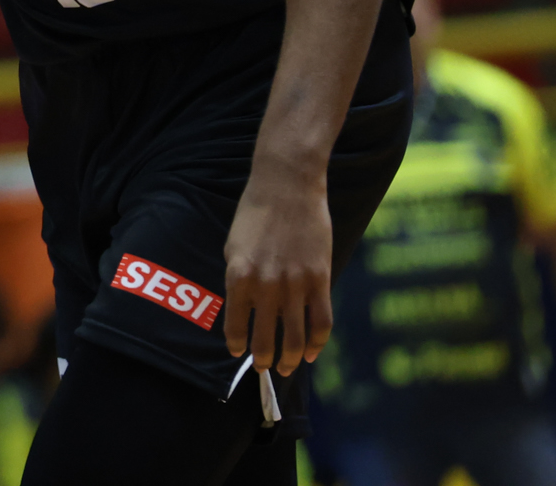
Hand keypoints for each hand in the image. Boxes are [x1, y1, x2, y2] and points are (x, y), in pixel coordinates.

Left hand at [222, 163, 331, 377]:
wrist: (287, 185)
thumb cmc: (255, 212)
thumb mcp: (234, 246)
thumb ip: (238, 279)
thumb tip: (244, 309)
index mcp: (239, 277)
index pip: (235, 325)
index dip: (236, 345)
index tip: (237, 353)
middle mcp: (266, 286)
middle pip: (266, 338)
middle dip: (263, 360)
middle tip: (264, 369)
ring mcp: (295, 284)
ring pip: (295, 337)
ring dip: (289, 359)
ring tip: (286, 368)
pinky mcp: (320, 279)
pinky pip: (321, 321)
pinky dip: (317, 343)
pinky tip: (311, 353)